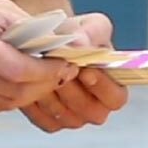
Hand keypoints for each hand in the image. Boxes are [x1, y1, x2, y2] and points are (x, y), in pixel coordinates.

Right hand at [0, 0, 78, 113]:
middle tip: (60, 73)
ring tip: (40, 77)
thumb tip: (68, 48)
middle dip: (43, 85)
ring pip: (4, 104)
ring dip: (28, 94)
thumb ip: (30, 30)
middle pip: (14, 91)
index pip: (18, 69)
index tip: (65, 65)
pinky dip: (6, 98)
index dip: (47, 72)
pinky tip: (13, 82)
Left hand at [20, 13, 128, 131]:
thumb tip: (81, 44)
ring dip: (50, 91)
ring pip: (64, 115)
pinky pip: (44, 118)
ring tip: (41, 69)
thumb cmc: (75, 35)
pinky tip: (31, 81)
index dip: (102, 86)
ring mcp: (73, 117)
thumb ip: (91, 33)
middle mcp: (96, 107)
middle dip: (71, 86)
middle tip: (56, 66)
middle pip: (88, 110)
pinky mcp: (50, 121)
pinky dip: (36, 101)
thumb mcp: (88, 26)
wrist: (46, 41)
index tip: (85, 69)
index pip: (116, 98)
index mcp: (113, 88)